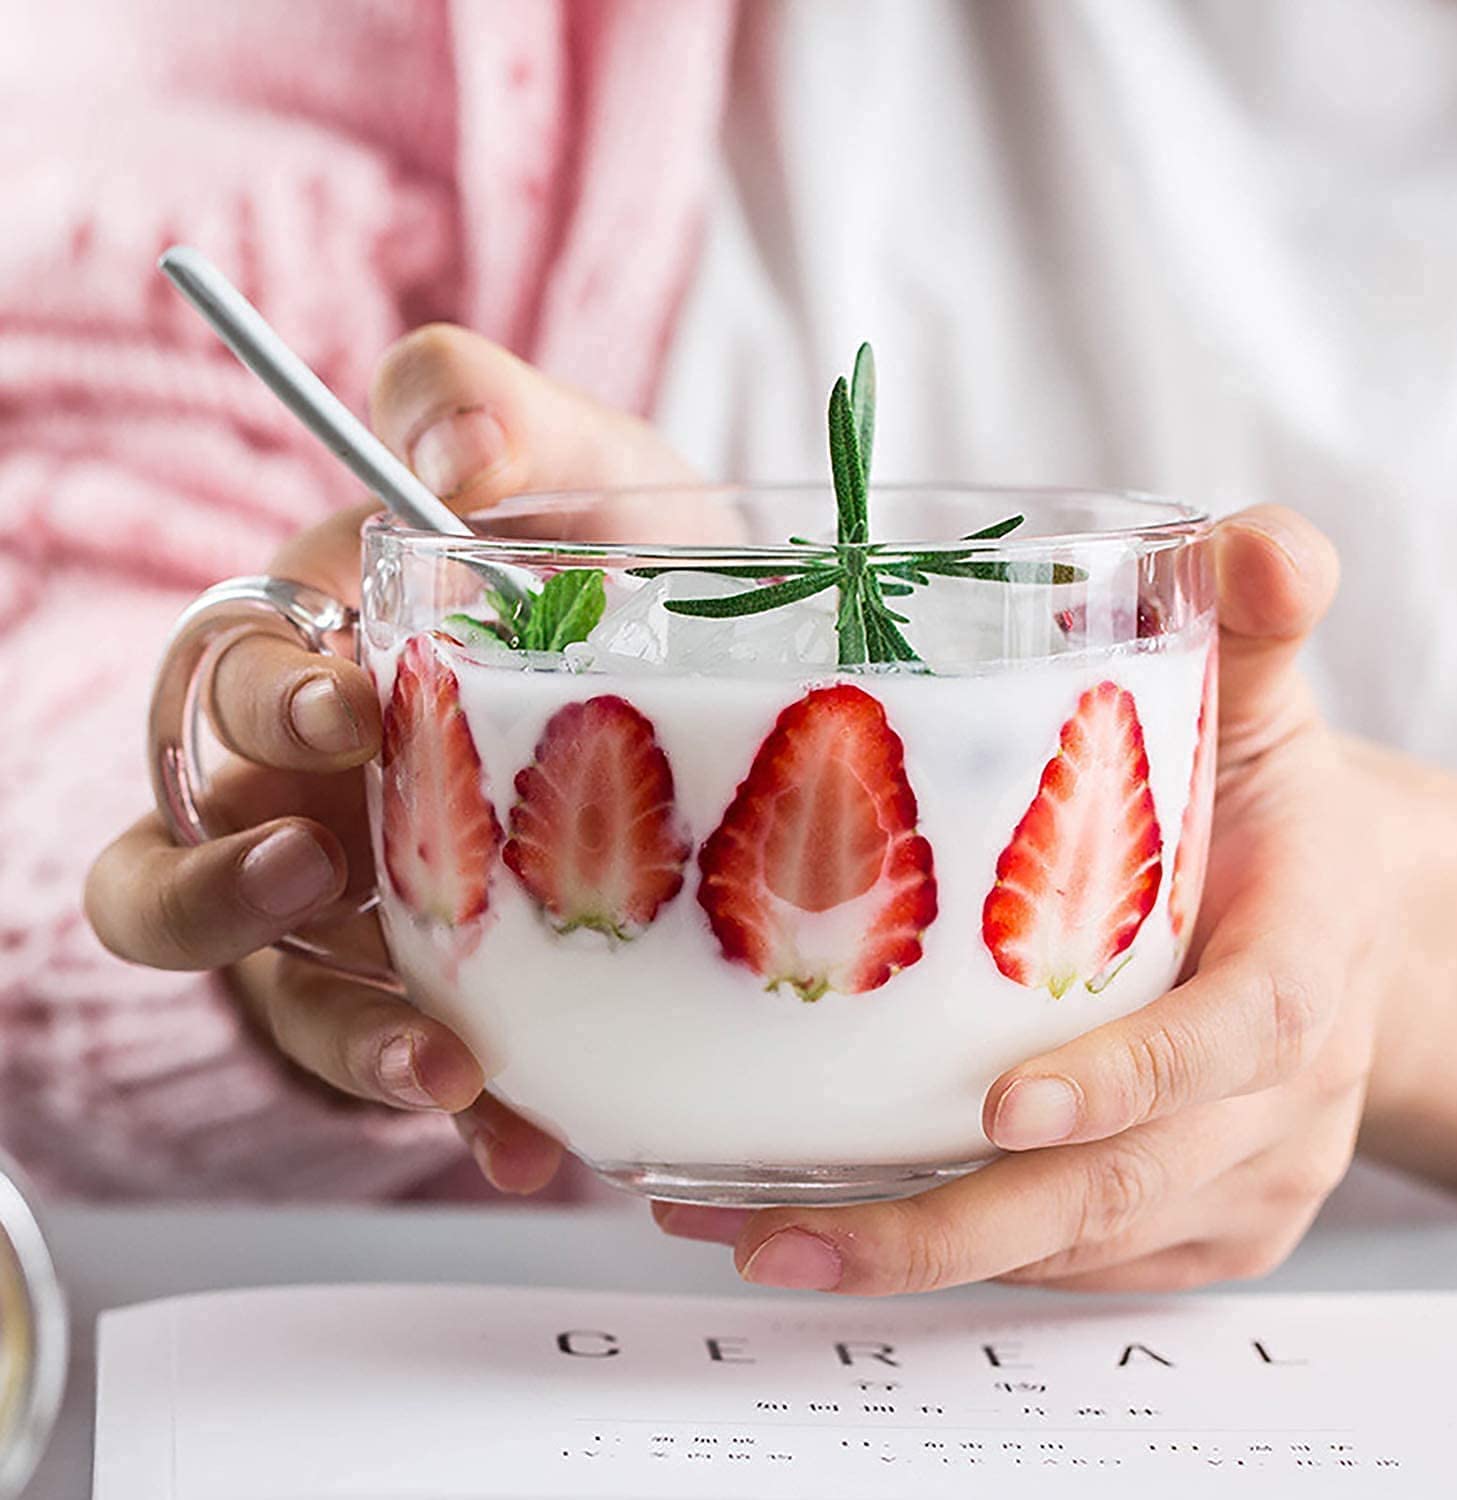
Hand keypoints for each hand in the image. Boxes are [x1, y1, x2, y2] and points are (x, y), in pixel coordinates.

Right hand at [87, 327, 692, 1191]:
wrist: (723, 675)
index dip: (260, 708)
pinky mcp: (442, 995)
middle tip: (313, 880)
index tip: (347, 714)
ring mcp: (369, 910)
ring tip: (437, 1072)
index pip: (223, 687)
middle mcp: (311, 797)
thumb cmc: (623, 556)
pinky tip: (531, 1139)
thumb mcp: (582, 460)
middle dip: (226, 888)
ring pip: (283, 995)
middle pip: (181, 864)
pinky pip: (418, 1067)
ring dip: (343, 1039)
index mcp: (316, 660)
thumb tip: (449, 454)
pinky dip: (469, 1110)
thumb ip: (490, 409)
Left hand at [656, 506, 1370, 1292]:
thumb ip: (1261, 619)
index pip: (1230, 1037)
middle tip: (783, 1227)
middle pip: (1121, 1191)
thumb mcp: (1269, 708)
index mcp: (1300, 966)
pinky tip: (812, 1225)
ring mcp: (1235, 1183)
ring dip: (912, 1253)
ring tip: (747, 1231)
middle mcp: (1274, 1103)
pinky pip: (1072, 1266)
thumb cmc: (1281, 816)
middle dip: (953, 1226)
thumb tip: (1256, 542)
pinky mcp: (1192, 1228)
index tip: (1003, 1105)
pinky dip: (947, 1256)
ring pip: (1076, 1247)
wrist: (1351, 933)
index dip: (1125, 1081)